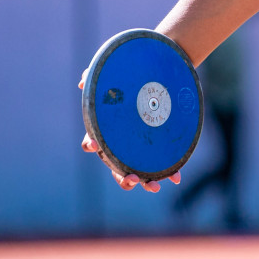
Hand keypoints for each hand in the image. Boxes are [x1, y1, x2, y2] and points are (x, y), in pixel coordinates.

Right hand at [77, 73, 180, 192]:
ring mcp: (141, 147)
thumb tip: (82, 80)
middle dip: (122, 176)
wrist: (164, 72)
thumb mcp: (116, 74)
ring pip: (139, 172)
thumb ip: (97, 76)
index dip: (92, 144)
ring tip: (155, 186)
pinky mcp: (160, 147)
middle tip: (131, 178)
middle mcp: (122, 144)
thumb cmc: (133, 77)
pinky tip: (176, 177)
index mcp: (108, 130)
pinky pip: (164, 164)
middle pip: (116, 167)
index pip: (94, 142)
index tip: (93, 144)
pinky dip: (170, 172)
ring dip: (145, 181)